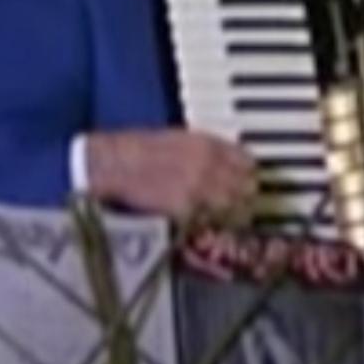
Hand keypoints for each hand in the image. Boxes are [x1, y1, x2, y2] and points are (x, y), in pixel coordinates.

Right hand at [85, 129, 255, 221]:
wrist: (114, 164)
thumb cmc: (140, 150)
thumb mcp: (180, 138)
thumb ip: (208, 151)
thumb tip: (228, 163)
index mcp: (208, 144)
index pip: (248, 161)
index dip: (248, 173)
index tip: (247, 180)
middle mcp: (209, 165)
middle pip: (248, 186)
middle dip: (246, 195)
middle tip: (241, 203)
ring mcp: (199, 189)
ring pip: (236, 207)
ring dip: (235, 213)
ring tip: (228, 217)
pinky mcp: (187, 210)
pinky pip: (212, 221)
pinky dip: (214, 224)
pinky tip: (209, 224)